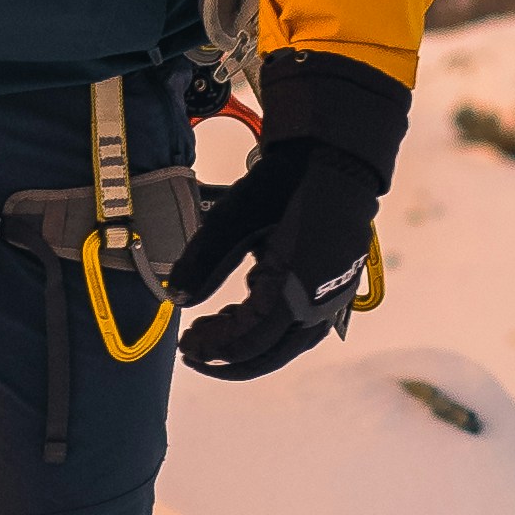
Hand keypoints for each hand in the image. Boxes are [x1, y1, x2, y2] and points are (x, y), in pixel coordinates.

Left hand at [175, 52, 407, 380]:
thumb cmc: (287, 182)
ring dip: (250, 345)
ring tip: (214, 333)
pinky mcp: (335, 287)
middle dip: (229, 358)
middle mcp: (321, 302)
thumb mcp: (235, 217)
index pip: (250, 337)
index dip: (215, 347)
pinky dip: (269, 326)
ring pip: (288, 343)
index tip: (186, 346)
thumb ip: (204, 260)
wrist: (336, 156)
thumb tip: (178, 299)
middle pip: (270, 352)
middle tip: (195, 352)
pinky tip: (245, 309)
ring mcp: (332, 296)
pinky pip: (301, 324)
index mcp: (297, 288)